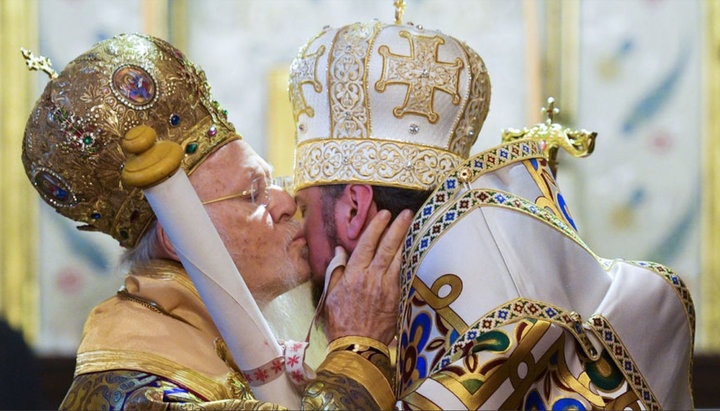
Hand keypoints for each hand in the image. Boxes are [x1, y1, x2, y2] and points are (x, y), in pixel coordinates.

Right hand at [323, 209, 413, 344]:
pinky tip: (416, 252)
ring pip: (400, 259)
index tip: (384, 214)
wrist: (356, 345)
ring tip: (415, 227)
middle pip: (387, 247)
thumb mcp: (331, 294)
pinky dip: (410, 262)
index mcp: (354, 275)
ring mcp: (387, 289)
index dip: (377, 227)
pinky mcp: (397, 299)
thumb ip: (337, 269)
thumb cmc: (340, 320)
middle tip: (406, 213)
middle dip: (397, 228)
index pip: (368, 244)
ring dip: (407, 241)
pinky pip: (405, 276)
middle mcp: (372, 278)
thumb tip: (340, 250)